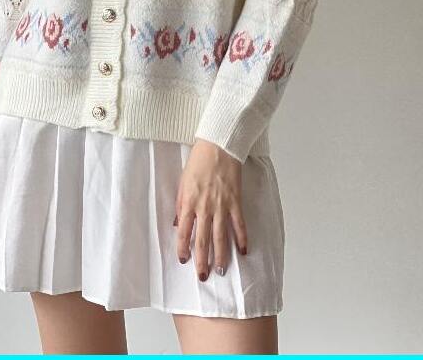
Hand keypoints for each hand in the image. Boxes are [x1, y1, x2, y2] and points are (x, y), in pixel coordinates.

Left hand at [174, 137, 248, 280]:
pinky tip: (243, 250)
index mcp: (189, 202)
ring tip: (222, 270)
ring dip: (221, 255)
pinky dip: (242, 238)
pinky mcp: (235, 201)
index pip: (184, 231)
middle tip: (203, 276)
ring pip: (220, 236)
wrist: (218, 146)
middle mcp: (205, 207)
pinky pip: (239, 224)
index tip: (184, 260)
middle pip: (203, 239)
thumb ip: (181, 204)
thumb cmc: (198, 161)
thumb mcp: (183, 181)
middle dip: (202, 260)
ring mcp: (221, 206)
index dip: (183, 248)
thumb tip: (178, 223)